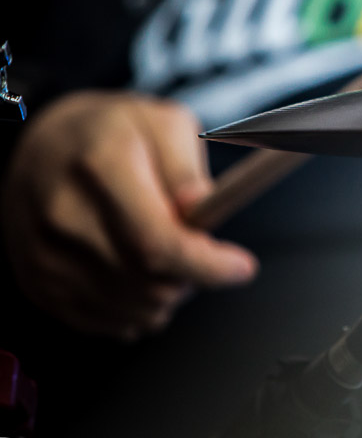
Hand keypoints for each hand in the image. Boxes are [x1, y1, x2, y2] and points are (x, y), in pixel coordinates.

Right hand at [1, 91, 257, 339]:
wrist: (38, 148)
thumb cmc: (110, 133)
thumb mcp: (163, 123)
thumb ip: (187, 169)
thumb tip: (201, 209)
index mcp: (102, 168)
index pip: (157, 242)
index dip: (207, 265)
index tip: (241, 267)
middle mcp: (64, 215)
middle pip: (147, 280)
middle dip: (192, 276)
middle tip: (200, 249)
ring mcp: (44, 254)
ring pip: (130, 308)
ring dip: (167, 294)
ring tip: (168, 256)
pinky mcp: (37, 283)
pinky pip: (104, 321)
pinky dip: (136, 308)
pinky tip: (140, 276)